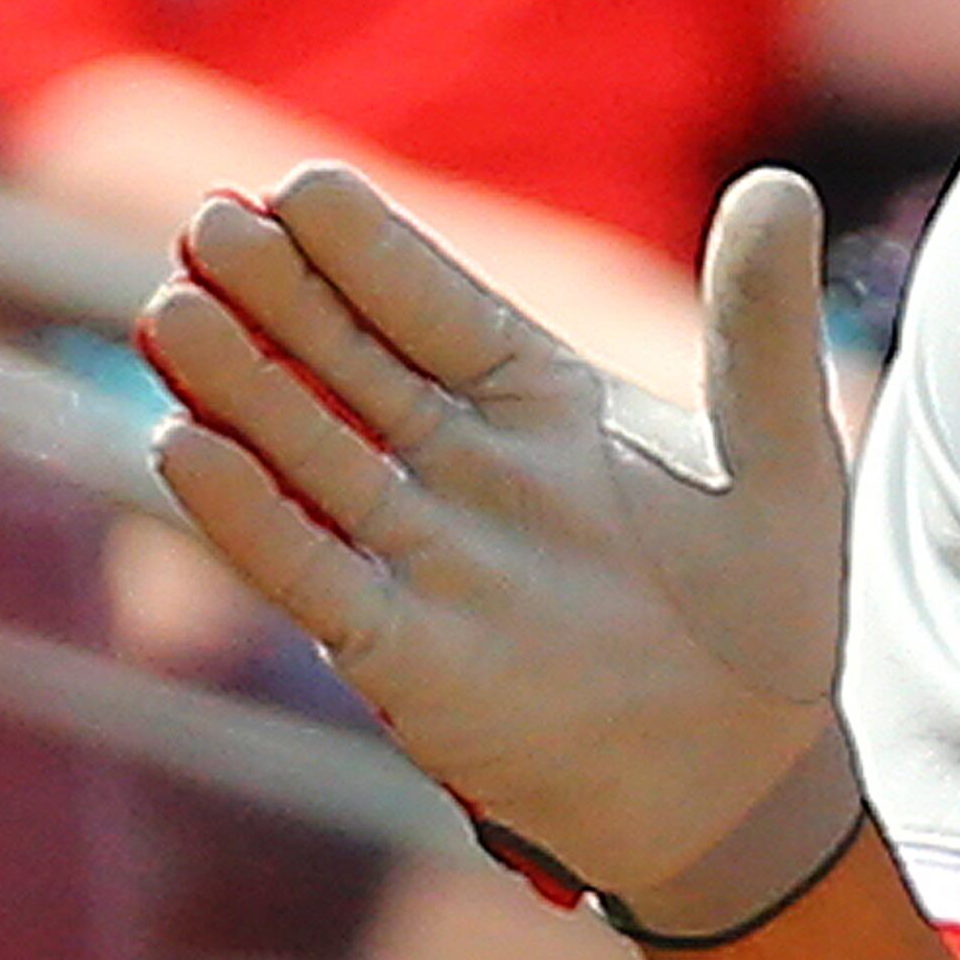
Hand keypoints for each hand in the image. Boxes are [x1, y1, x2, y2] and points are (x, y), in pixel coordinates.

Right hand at [139, 159, 861, 941]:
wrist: (748, 776)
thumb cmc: (771, 611)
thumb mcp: (784, 453)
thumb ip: (761, 323)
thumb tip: (783, 183)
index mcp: (545, 407)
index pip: (440, 310)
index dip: (373, 255)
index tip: (304, 187)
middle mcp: (466, 469)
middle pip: (353, 363)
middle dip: (283, 297)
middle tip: (211, 221)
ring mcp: (423, 555)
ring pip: (310, 452)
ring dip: (241, 386)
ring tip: (175, 309)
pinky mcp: (398, 650)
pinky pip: (307, 570)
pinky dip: (246, 515)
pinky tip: (183, 447)